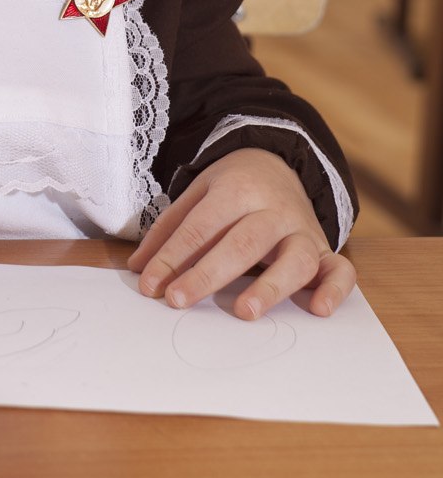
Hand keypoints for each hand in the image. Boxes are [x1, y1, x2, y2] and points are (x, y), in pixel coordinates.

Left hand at [127, 148, 355, 320]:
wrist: (278, 164)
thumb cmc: (232, 189)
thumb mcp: (197, 194)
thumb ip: (169, 230)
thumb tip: (138, 270)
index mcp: (237, 188)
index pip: (201, 227)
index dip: (173, 258)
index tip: (150, 286)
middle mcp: (274, 209)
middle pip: (242, 243)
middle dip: (207, 274)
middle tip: (178, 300)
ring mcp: (302, 230)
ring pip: (294, 259)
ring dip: (269, 287)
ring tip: (244, 312)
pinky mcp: (326, 250)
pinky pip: (340, 270)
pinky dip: (335, 290)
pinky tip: (318, 309)